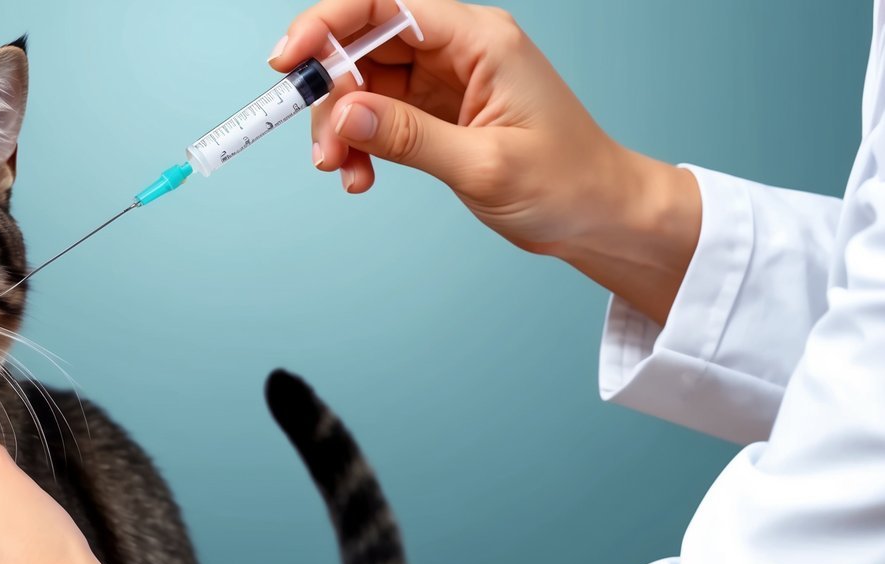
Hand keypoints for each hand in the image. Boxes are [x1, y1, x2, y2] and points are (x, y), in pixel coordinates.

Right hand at [270, 0, 700, 323]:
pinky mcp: (438, 110)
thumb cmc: (567, 183)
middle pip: (365, 44)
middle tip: (322, 148)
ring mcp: (447, 79)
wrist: (601, 215)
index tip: (289, 62)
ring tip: (341, 171)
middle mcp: (460, 49)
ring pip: (365, 82)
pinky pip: (379, 113)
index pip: (386, 5)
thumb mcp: (485, 166)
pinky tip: (360, 176)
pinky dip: (360, 142)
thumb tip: (343, 116)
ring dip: (340, 125)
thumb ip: (410, 137)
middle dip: (331, 94)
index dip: (328, 25)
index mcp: (480, 40)